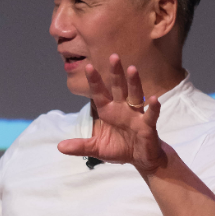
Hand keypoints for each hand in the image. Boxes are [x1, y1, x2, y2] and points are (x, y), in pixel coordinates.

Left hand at [57, 54, 165, 174]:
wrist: (140, 158)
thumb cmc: (120, 148)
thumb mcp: (97, 149)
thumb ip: (80, 146)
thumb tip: (60, 147)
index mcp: (108, 111)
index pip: (99, 94)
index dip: (95, 81)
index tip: (88, 67)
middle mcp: (122, 109)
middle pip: (118, 88)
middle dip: (115, 73)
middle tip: (113, 56)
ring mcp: (136, 115)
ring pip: (135, 95)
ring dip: (134, 83)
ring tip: (132, 69)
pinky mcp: (147, 125)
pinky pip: (151, 115)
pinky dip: (154, 108)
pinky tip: (154, 99)